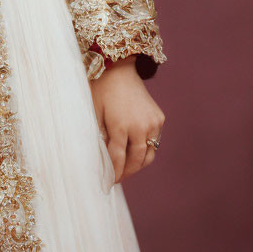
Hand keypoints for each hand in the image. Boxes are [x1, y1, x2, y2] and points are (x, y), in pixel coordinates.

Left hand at [91, 55, 164, 182]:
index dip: (113, 174)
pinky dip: (146, 149)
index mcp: (120, 125)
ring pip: (149, 154)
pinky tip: (135, 151)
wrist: (119, 67)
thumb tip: (102, 161)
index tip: (108, 183)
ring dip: (138, 164)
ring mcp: (152, 123)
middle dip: (126, 172)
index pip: (118, 159)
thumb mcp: (94, 112)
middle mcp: (140, 126)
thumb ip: (99, 137)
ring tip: (126, 169)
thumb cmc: (100, 89)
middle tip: (117, 179)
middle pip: (136, 160)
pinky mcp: (159, 119)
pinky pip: (154, 141)